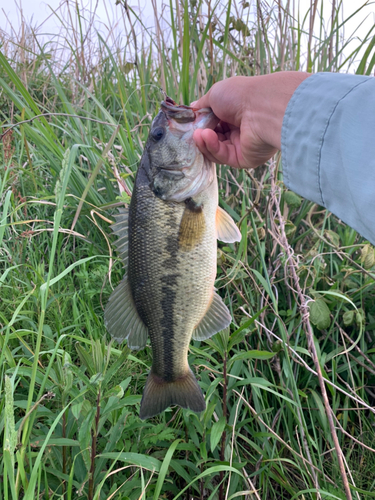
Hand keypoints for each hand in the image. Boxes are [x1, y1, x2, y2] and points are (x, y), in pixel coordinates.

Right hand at [192, 72, 310, 168]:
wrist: (262, 107)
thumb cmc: (241, 95)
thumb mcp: (215, 94)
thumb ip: (202, 105)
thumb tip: (192, 109)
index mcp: (235, 114)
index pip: (214, 124)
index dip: (201, 125)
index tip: (190, 124)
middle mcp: (239, 130)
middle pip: (213, 139)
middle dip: (201, 136)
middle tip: (192, 132)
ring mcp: (242, 146)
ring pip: (216, 150)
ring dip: (205, 142)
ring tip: (198, 134)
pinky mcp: (244, 159)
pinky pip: (223, 156)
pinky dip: (213, 147)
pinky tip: (206, 137)